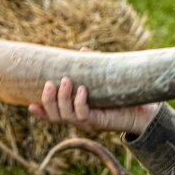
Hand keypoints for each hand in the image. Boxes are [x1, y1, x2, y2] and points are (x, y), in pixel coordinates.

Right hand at [28, 77, 158, 135]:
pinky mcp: (98, 123)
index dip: (41, 113)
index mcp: (76, 112)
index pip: (53, 115)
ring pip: (65, 115)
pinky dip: (79, 102)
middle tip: (50, 83)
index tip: (30, 105)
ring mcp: (88, 123)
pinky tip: (82, 90)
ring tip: (66, 80)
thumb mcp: (103, 79)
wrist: (143, 111)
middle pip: (54, 115)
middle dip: (48, 100)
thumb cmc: (122, 96)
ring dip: (62, 98)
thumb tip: (82, 50)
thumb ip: (91, 67)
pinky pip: (82, 115)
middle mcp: (79, 120)